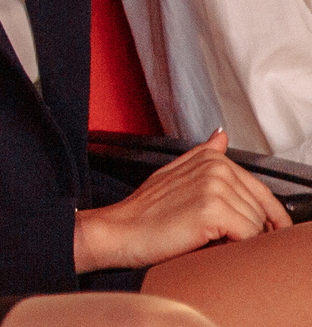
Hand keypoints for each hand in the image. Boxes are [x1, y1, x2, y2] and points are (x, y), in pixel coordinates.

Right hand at [74, 130, 290, 271]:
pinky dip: (236, 248)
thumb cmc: (145, 212)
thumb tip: (221, 135)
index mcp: (211, 159)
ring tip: (209, 241)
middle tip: (217, 239)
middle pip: (261, 210)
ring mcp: (214, 186)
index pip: (261, 192)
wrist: (120, 231)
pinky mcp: (212, 209)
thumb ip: (202, 155)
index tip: (257, 234)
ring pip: (257, 225)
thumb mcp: (173, 175)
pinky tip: (212, 245)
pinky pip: (249, 236)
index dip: (265, 218)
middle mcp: (216, 167)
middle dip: (249, 231)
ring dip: (240, 241)